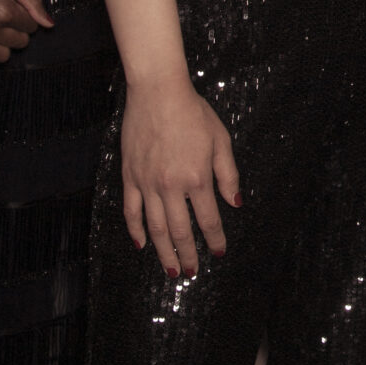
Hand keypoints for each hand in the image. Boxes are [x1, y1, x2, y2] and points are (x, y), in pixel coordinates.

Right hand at [0, 0, 51, 64]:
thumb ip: (32, 2)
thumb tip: (49, 25)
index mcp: (4, 11)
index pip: (30, 27)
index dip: (26, 16)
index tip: (15, 6)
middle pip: (18, 43)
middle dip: (17, 29)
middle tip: (4, 14)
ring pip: (1, 56)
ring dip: (2, 44)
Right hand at [120, 77, 240, 277]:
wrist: (158, 92)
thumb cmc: (193, 113)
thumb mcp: (220, 141)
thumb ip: (228, 175)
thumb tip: (235, 203)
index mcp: (197, 178)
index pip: (208, 219)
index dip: (214, 240)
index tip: (218, 252)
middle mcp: (171, 186)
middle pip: (180, 230)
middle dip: (187, 255)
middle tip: (191, 272)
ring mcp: (148, 183)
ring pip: (155, 227)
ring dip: (163, 252)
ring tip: (171, 269)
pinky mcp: (130, 176)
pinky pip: (131, 210)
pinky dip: (136, 230)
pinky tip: (142, 244)